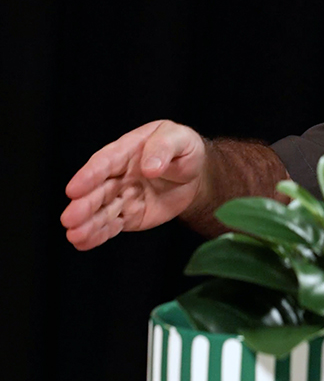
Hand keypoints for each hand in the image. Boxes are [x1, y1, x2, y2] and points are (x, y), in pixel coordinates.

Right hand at [61, 120, 207, 250]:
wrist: (196, 175)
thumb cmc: (184, 150)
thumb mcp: (180, 138)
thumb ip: (165, 147)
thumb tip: (150, 167)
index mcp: (126, 151)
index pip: (105, 162)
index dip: (89, 176)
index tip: (74, 189)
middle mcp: (118, 174)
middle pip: (98, 190)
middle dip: (83, 205)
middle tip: (69, 218)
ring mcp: (122, 196)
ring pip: (101, 211)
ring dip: (87, 223)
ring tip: (75, 235)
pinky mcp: (129, 214)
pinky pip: (112, 225)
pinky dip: (99, 234)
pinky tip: (85, 242)